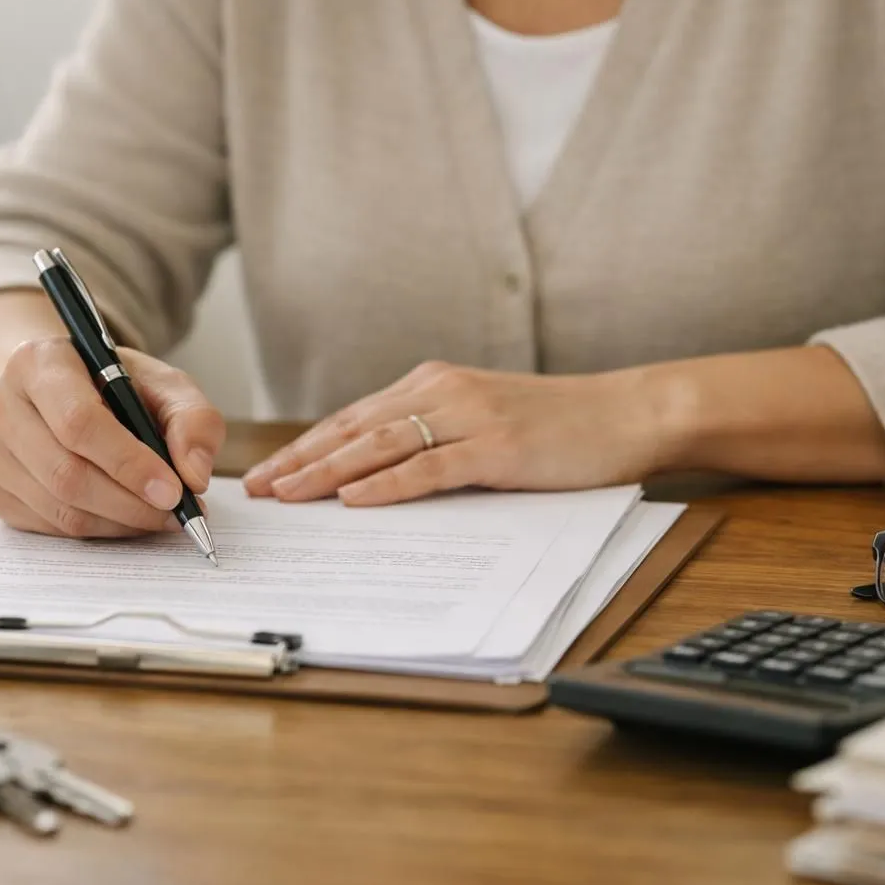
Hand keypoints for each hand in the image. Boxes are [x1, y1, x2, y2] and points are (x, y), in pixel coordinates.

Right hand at [0, 341, 224, 536]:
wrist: (58, 391)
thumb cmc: (113, 386)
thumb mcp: (163, 385)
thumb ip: (193, 420)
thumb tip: (194, 476)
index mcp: (39, 361)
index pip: (78, 421)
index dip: (129, 463)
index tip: (174, 491)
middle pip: (65, 472)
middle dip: (130, 503)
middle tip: (176, 512)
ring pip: (58, 507)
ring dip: (119, 522)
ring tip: (158, 515)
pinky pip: (48, 526)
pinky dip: (97, 530)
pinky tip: (124, 516)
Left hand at [243, 361, 682, 505]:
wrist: (627, 412)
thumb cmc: (559, 426)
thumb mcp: (484, 421)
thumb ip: (435, 437)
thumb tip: (379, 477)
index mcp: (433, 384)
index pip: (353, 418)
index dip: (305, 446)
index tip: (268, 473)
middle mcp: (442, 392)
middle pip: (352, 429)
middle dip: (299, 460)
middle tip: (257, 489)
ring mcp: (468, 417)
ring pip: (379, 445)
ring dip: (327, 472)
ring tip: (288, 494)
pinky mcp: (496, 447)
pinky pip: (428, 468)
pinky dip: (386, 485)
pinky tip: (354, 499)